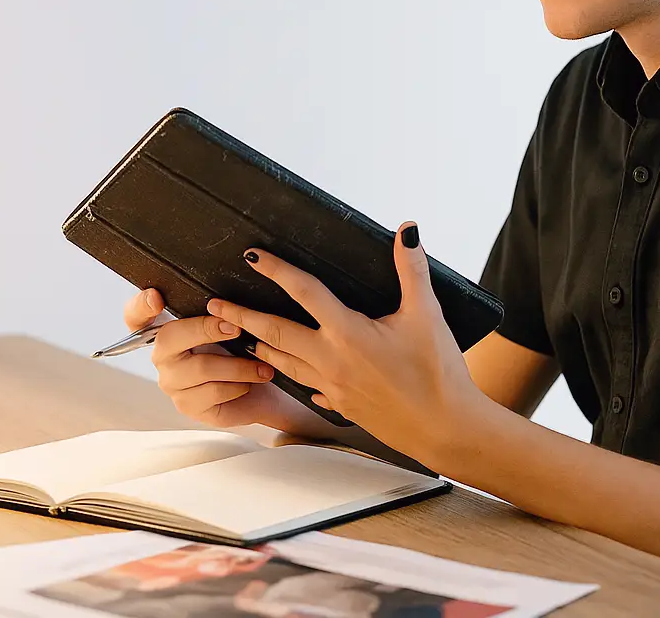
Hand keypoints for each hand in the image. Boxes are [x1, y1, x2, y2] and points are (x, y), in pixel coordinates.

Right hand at [122, 289, 339, 436]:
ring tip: (264, 364)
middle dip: (205, 329)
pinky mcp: (189, 407)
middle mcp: (164, 356)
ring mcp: (174, 384)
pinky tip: (254, 381)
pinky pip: (211, 393)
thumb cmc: (249, 348)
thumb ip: (222, 305)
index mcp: (169, 329)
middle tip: (236, 327)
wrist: (269, 388)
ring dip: (237, 365)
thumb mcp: (236, 321)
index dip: (140, 306)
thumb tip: (235, 278)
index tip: (157, 296)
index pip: (136, 316)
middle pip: (168, 338)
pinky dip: (239, 385)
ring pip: (199, 368)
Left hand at [206, 222, 490, 468]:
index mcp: (348, 333)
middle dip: (242, 317)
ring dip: (258, 345)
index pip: (304, 292)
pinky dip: (289, 373)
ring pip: (283, 362)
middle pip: (275, 333)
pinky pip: (305, 385)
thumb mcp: (427, 314)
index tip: (252, 257)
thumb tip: (407, 230)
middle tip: (214, 305)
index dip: (277, 270)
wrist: (444, 429)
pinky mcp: (340, 404)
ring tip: (239, 334)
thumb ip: (412, 269)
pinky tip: (287, 371)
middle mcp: (331, 360)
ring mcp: (332, 386)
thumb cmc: (438, 373)